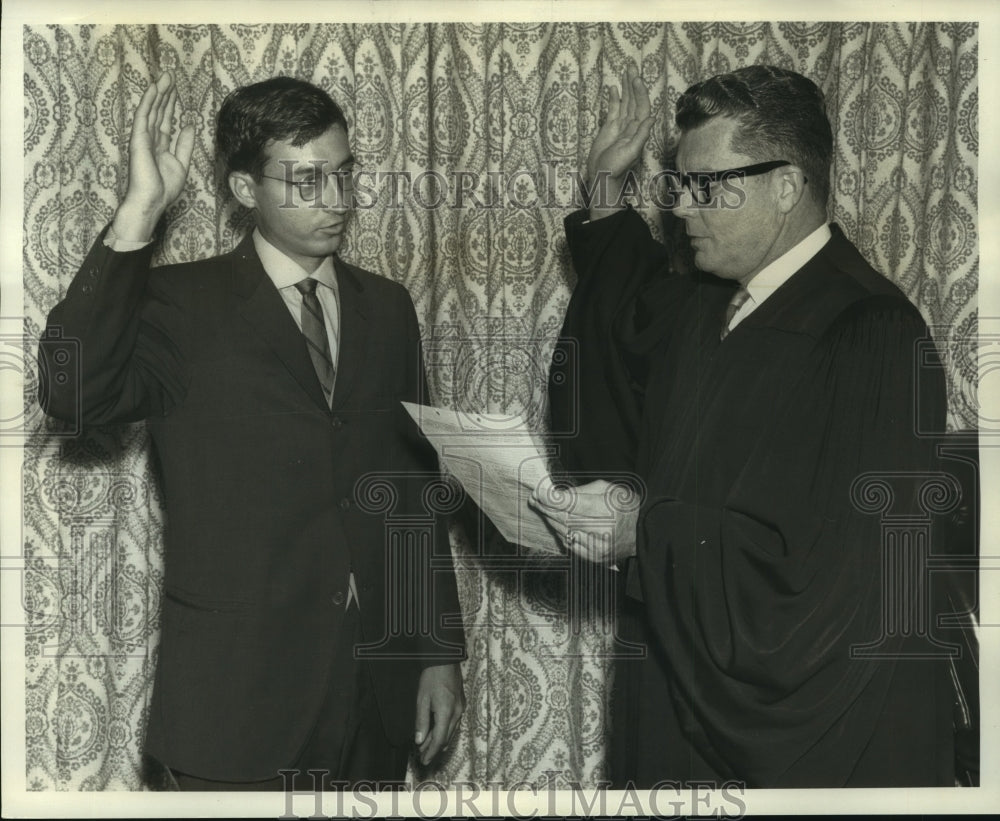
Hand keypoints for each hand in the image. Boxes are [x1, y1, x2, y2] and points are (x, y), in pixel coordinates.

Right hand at [114, 72, 194, 240]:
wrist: (152, 201)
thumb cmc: (164, 189)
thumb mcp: (181, 163)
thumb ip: (184, 144)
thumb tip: (189, 124)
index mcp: (161, 145)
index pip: (166, 120)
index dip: (171, 105)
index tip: (177, 90)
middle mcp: (151, 139)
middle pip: (159, 111)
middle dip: (165, 93)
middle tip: (170, 75)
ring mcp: (143, 138)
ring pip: (152, 110)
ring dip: (158, 92)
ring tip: (165, 75)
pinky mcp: (138, 139)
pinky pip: (144, 116)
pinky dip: (148, 101)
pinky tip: (154, 88)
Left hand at [414, 663, 463, 765]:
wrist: (445, 660)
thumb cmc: (432, 677)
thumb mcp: (422, 699)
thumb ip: (421, 721)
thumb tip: (419, 741)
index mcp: (446, 713)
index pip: (439, 739)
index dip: (431, 752)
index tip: (424, 761)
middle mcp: (457, 713)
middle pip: (446, 738)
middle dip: (435, 749)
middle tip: (423, 757)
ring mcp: (461, 709)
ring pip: (451, 732)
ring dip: (440, 741)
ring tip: (428, 748)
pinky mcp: (462, 704)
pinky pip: (454, 724)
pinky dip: (445, 731)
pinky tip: (438, 733)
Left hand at [529, 478, 641, 563]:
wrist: (643, 530)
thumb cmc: (625, 506)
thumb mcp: (606, 489)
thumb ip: (580, 492)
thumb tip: (556, 495)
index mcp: (606, 511)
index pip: (570, 505)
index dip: (550, 499)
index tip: (537, 492)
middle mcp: (601, 532)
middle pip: (564, 520)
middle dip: (546, 508)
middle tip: (534, 499)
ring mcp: (597, 548)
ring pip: (564, 533)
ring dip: (551, 520)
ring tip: (542, 509)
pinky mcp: (594, 558)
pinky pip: (570, 545)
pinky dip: (561, 533)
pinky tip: (556, 524)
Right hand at [585, 64, 653, 219]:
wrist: (603, 176)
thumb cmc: (617, 168)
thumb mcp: (631, 152)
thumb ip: (642, 134)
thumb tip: (652, 117)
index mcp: (639, 130)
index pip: (642, 106)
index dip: (640, 91)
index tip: (636, 78)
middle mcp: (631, 125)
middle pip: (634, 100)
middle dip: (633, 83)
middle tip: (631, 65)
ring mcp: (620, 125)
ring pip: (625, 102)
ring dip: (626, 87)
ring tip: (625, 70)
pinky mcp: (609, 128)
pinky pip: (614, 109)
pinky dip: (614, 98)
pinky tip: (613, 88)